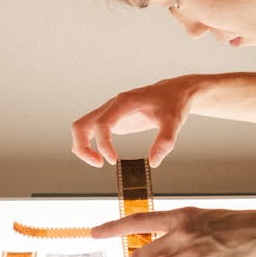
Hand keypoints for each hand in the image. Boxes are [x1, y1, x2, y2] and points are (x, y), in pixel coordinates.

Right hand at [71, 77, 196, 167]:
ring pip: (81, 128)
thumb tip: (153, 162)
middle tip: (99, 164)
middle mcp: (112, 106)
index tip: (113, 161)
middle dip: (83, 147)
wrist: (174, 92)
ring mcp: (110, 113)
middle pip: (81, 125)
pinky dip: (89, 145)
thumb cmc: (173, 103)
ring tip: (99, 162)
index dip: (102, 144)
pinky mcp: (113, 120)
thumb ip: (164, 141)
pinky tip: (103, 157)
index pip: (102, 123)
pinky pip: (90, 132)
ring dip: (82, 147)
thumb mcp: (173, 122)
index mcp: (124, 103)